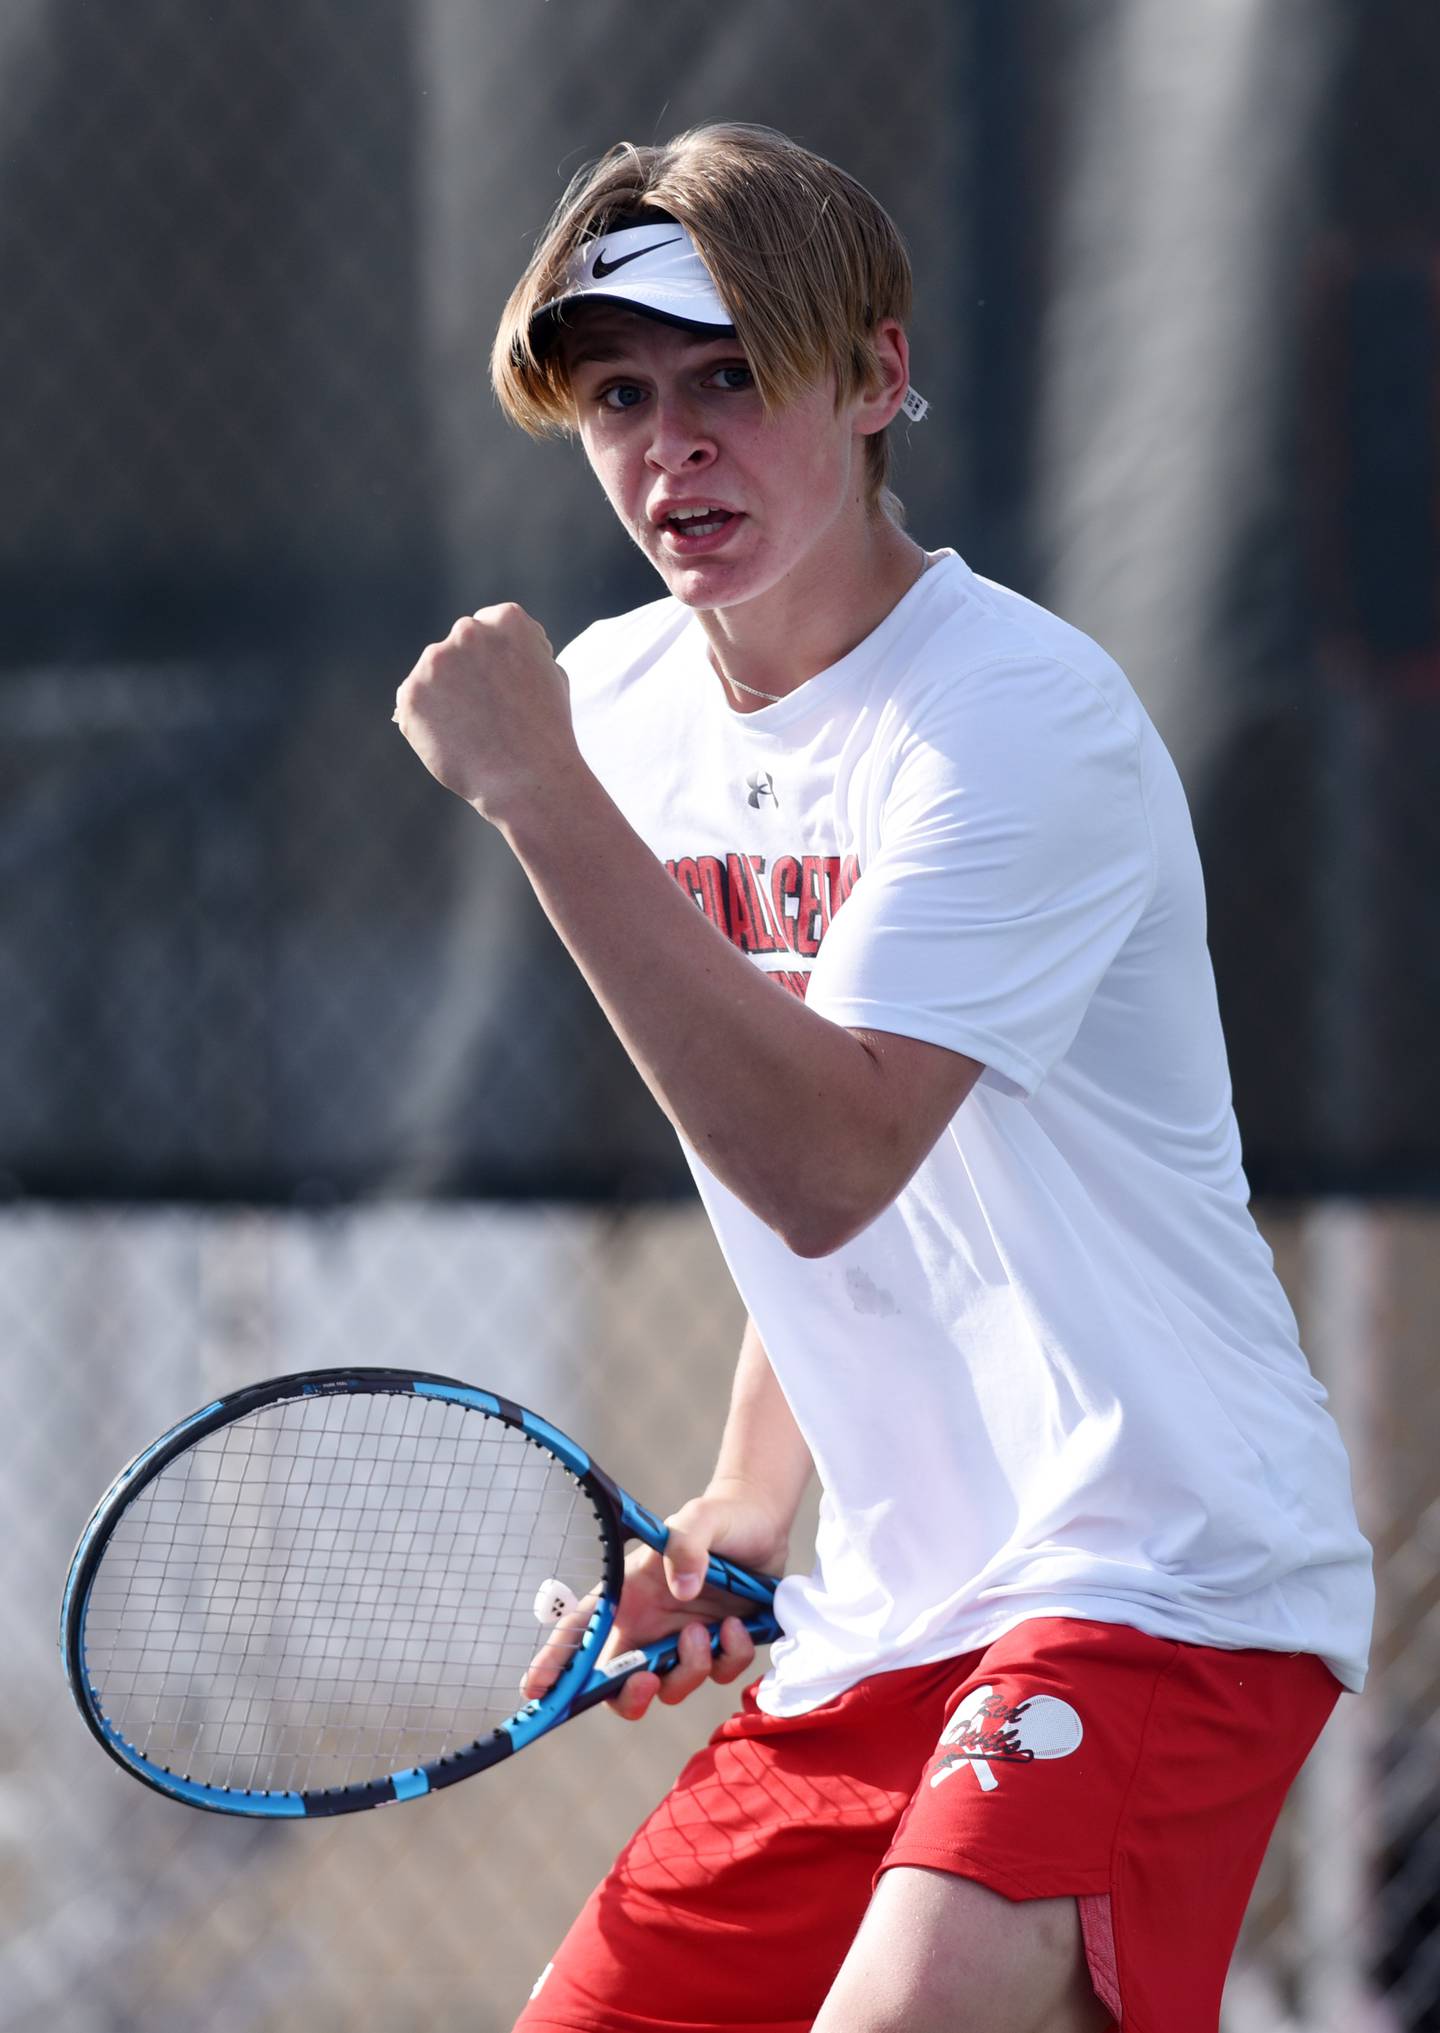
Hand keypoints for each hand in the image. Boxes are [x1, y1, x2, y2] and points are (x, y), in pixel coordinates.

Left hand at [392, 603, 581, 820]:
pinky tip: (455, 740)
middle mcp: (467, 631)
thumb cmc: (548, 732)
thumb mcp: (550, 674)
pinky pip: (415, 704)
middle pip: (461, 644)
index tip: (507, 685)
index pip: (491, 624)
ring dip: (446, 693)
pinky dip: (428, 721)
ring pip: (434, 673)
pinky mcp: (410, 695)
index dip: (499, 658)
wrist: (529, 781)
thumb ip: (519, 651)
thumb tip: (491, 653)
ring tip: (474, 730)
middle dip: (470, 670)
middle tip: (489, 711)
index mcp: (507, 620)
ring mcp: (434, 662)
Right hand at [521, 1489, 787, 1722]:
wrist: (764, 1524)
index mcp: (629, 1595)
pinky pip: (719, 1674)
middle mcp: (650, 1625)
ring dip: (688, 1668)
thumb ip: (686, 1544)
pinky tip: (737, 1625)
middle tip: (647, 1677)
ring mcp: (683, 1641)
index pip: (581, 1632)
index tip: (534, 1689)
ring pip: (671, 1687)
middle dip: (628, 1696)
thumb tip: (683, 1591)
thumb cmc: (719, 1518)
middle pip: (619, 1684)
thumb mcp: (699, 1518)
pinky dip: (729, 1657)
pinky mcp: (719, 1649)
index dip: (554, 1662)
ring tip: (705, 1629)